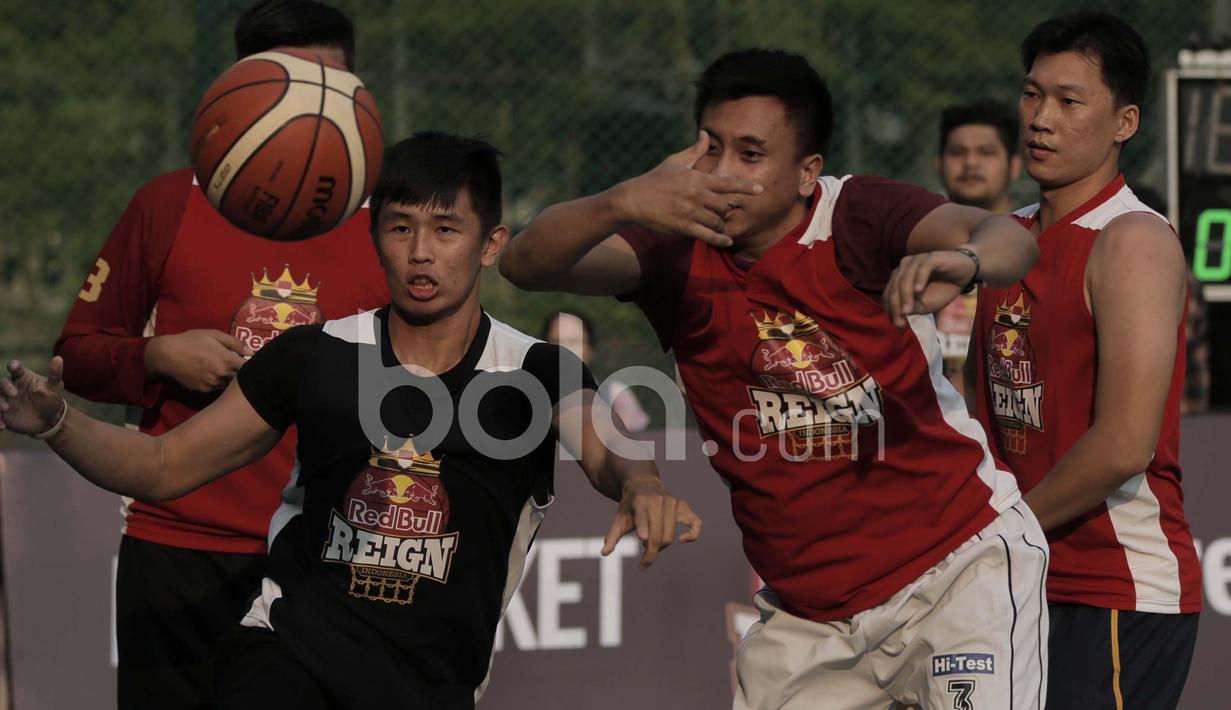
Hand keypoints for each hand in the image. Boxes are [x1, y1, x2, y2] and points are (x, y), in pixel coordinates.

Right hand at [0, 358, 66, 435]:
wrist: (50, 420)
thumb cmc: (51, 399)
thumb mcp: (55, 387)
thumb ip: (55, 374)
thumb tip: (58, 358)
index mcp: (22, 377)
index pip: (15, 368)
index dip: (13, 366)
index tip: (14, 367)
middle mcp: (11, 387)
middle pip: (2, 383)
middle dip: (5, 387)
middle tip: (14, 394)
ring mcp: (5, 400)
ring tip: (6, 408)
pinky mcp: (3, 414)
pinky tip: (2, 427)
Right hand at [145, 330, 250, 392]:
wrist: (167, 355)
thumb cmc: (191, 341)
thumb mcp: (213, 335)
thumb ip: (235, 343)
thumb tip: (251, 351)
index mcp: (227, 361)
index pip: (248, 367)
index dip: (250, 363)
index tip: (246, 359)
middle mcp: (222, 375)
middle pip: (240, 377)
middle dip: (239, 371)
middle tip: (233, 363)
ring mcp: (213, 385)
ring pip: (228, 384)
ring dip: (229, 377)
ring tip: (220, 367)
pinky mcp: (204, 391)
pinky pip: (217, 388)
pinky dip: (217, 382)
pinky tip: (210, 373)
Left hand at [601, 474, 701, 569]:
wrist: (643, 484)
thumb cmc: (629, 505)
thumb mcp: (619, 518)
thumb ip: (613, 535)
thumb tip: (604, 553)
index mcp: (640, 502)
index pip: (642, 517)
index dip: (643, 528)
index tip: (643, 538)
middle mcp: (659, 501)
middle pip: (658, 536)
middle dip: (650, 552)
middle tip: (644, 560)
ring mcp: (673, 503)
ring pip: (670, 536)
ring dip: (661, 546)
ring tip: (651, 543)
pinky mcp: (684, 506)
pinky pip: (696, 523)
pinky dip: (693, 534)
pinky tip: (682, 540)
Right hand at [613, 131, 762, 246]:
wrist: (634, 199)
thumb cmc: (655, 179)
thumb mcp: (675, 162)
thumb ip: (695, 150)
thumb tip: (705, 134)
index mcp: (698, 179)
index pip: (728, 183)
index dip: (746, 187)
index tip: (760, 190)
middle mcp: (698, 196)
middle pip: (725, 206)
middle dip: (727, 209)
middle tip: (725, 210)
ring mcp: (691, 213)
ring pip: (718, 221)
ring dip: (721, 223)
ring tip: (719, 223)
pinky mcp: (684, 227)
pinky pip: (708, 235)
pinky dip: (719, 239)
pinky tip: (727, 240)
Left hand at [883, 249, 977, 327]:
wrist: (966, 274)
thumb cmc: (943, 289)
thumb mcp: (927, 304)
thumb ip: (913, 308)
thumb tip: (901, 314)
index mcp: (899, 277)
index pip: (889, 294)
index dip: (891, 310)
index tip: (898, 326)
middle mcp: (905, 267)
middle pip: (895, 287)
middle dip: (896, 306)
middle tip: (900, 322)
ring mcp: (917, 260)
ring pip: (905, 278)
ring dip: (905, 296)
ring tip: (907, 312)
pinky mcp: (932, 257)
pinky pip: (923, 268)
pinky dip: (919, 279)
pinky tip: (918, 291)